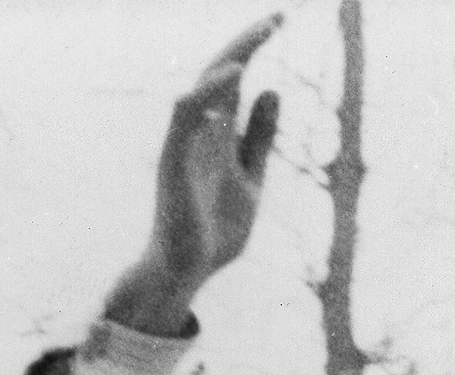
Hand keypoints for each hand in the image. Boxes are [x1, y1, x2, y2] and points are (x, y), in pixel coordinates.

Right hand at [104, 17, 283, 337]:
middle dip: (248, 43)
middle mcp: (198, 129)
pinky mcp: (174, 159)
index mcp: (217, 132)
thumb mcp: (251, 177)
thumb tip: (272, 90)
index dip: (254, 48)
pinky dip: (208, 92)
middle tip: (279, 17)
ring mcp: (183, 142)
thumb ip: (259, 137)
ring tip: (260, 37)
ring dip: (230, 60)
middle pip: (220, 73)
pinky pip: (186, 114)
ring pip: (202, 86)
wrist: (190, 270)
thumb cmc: (215, 230)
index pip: (235, 79)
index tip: (281, 22)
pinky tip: (234, 76)